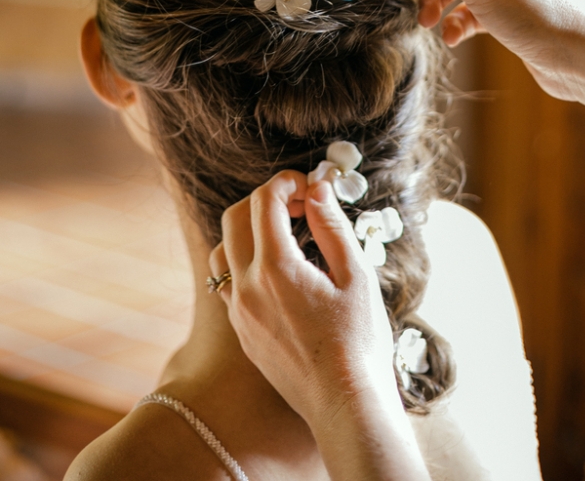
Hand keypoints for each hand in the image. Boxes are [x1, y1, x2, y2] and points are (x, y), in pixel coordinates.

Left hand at [208, 172, 398, 433]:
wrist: (344, 404)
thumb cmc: (359, 341)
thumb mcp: (356, 274)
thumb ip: (332, 225)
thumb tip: (317, 188)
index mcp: (276, 269)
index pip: (264, 201)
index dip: (286, 182)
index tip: (310, 185)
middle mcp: (247, 287)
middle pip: (235, 217)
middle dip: (264, 199)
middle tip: (298, 203)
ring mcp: (239, 312)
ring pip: (223, 249)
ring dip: (248, 230)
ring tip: (286, 234)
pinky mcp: (242, 331)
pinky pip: (227, 282)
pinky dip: (244, 261)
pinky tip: (278, 270)